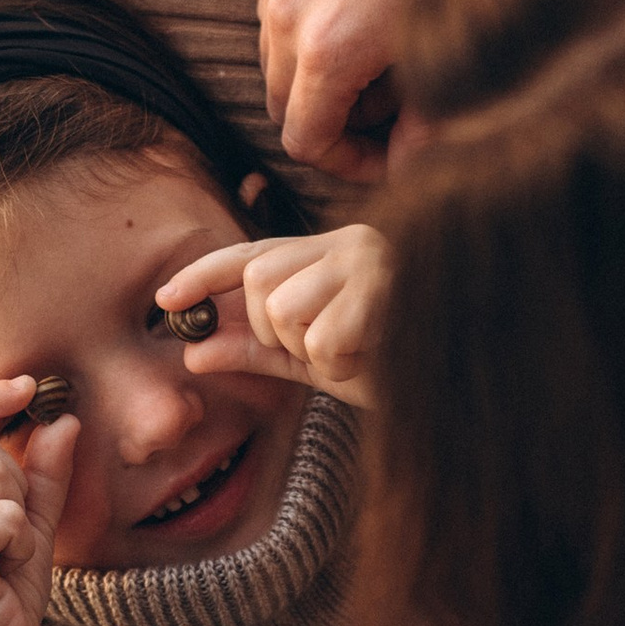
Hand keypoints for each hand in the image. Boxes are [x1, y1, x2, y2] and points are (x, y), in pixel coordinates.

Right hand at [0, 378, 77, 625]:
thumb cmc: (2, 605)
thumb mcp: (29, 530)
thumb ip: (42, 478)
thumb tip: (63, 421)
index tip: (26, 384)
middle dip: (13, 481)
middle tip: (7, 536)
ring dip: (16, 513)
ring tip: (1, 555)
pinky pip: (0, 511)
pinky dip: (17, 540)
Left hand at [160, 227, 389, 407]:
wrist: (463, 383)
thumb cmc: (395, 363)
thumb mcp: (316, 359)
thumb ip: (257, 351)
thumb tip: (193, 352)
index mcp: (331, 251)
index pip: (251, 253)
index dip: (203, 274)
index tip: (161, 299)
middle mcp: (349, 242)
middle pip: (259, 281)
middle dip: (272, 330)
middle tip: (321, 350)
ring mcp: (370, 258)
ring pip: (284, 310)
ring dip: (310, 350)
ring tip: (358, 351)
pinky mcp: (387, 285)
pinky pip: (321, 339)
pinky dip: (339, 363)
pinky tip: (376, 354)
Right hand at [259, 0, 551, 175]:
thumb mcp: (472, 50)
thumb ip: (433, 121)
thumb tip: (409, 158)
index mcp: (327, 46)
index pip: (304, 141)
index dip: (351, 163)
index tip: (394, 155)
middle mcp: (289, 5)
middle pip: (285, 100)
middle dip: (341, 119)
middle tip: (404, 112)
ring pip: (284, 48)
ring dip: (331, 68)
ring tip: (402, 50)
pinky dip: (324, 18)